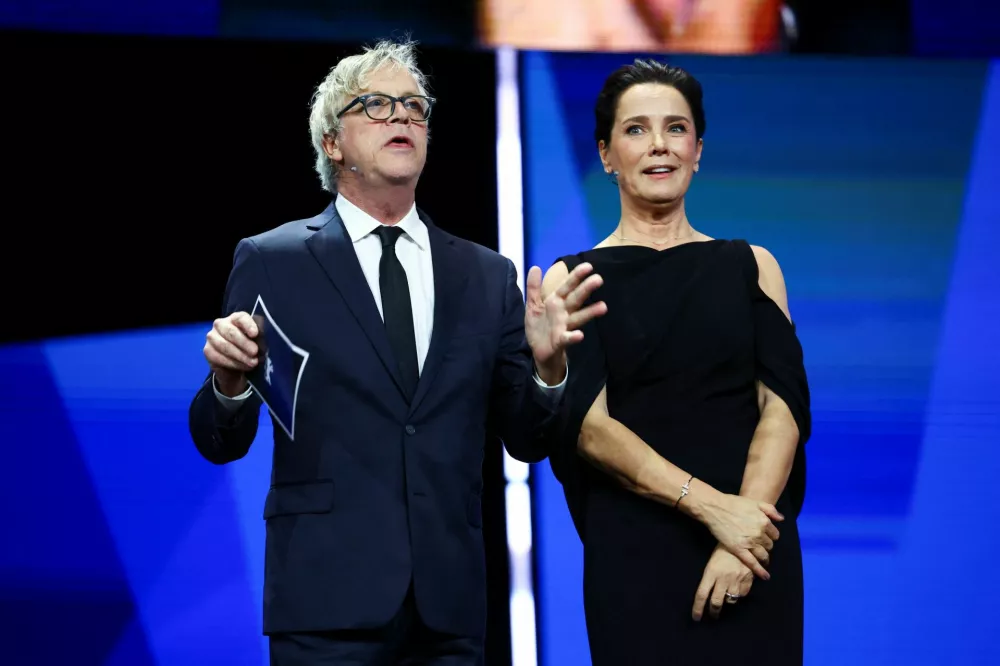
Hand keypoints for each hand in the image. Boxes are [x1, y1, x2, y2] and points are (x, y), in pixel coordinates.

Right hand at [203, 312, 258, 395]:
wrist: (236, 366)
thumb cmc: (249, 349)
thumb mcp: (257, 342)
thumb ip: (259, 339)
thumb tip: (264, 344)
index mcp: (235, 319)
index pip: (240, 318)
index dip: (248, 325)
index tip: (255, 334)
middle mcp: (221, 324)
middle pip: (231, 332)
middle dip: (244, 343)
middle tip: (255, 352)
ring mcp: (212, 337)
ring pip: (224, 346)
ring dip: (240, 356)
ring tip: (252, 363)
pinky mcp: (207, 350)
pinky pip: (219, 357)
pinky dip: (233, 363)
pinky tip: (243, 366)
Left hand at [524, 262, 606, 382]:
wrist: (538, 350)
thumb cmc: (539, 326)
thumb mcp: (532, 305)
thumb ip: (533, 288)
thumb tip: (535, 267)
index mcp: (556, 302)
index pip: (567, 286)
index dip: (576, 276)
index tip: (588, 266)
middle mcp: (563, 312)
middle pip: (576, 299)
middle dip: (586, 289)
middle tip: (599, 279)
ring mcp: (564, 326)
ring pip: (578, 317)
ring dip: (590, 312)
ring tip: (603, 306)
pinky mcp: (560, 340)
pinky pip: (567, 338)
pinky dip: (573, 337)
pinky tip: (580, 335)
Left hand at [692, 543, 753, 620]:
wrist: (741, 538)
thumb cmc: (723, 548)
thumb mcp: (713, 561)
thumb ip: (711, 577)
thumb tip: (709, 592)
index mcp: (711, 573)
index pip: (701, 595)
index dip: (698, 608)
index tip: (696, 618)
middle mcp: (723, 579)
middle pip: (716, 602)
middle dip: (714, 612)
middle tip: (713, 615)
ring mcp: (736, 579)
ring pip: (731, 600)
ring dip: (728, 601)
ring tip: (727, 599)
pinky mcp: (748, 579)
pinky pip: (744, 594)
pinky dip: (741, 595)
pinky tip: (739, 590)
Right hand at [696, 489, 781, 578]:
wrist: (715, 508)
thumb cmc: (733, 503)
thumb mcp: (754, 502)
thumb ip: (770, 509)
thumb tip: (781, 519)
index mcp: (764, 522)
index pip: (775, 534)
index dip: (770, 536)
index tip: (765, 536)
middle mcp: (759, 533)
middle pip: (769, 545)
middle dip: (766, 545)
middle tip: (759, 544)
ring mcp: (749, 543)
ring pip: (763, 555)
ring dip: (764, 557)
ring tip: (762, 558)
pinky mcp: (739, 550)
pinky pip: (752, 563)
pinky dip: (760, 571)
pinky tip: (765, 576)